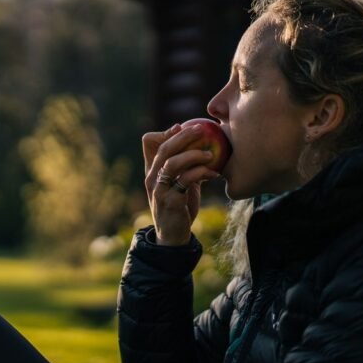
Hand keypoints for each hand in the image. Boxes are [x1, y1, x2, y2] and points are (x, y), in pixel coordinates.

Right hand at [143, 123, 220, 245]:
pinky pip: (185, 180)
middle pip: (163, 148)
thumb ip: (185, 167)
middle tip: (202, 129)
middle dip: (183, 136)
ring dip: (193, 155)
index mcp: (152, 170)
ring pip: (172, 163)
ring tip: (210, 154)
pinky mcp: (170, 201)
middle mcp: (152, 178)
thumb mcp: (180, 183)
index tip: (181, 126)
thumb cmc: (180, 206)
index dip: (165, 132)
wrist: (173, 235)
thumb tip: (202, 146)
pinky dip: (201, 173)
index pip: (148, 142)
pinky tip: (214, 174)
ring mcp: (159, 189)